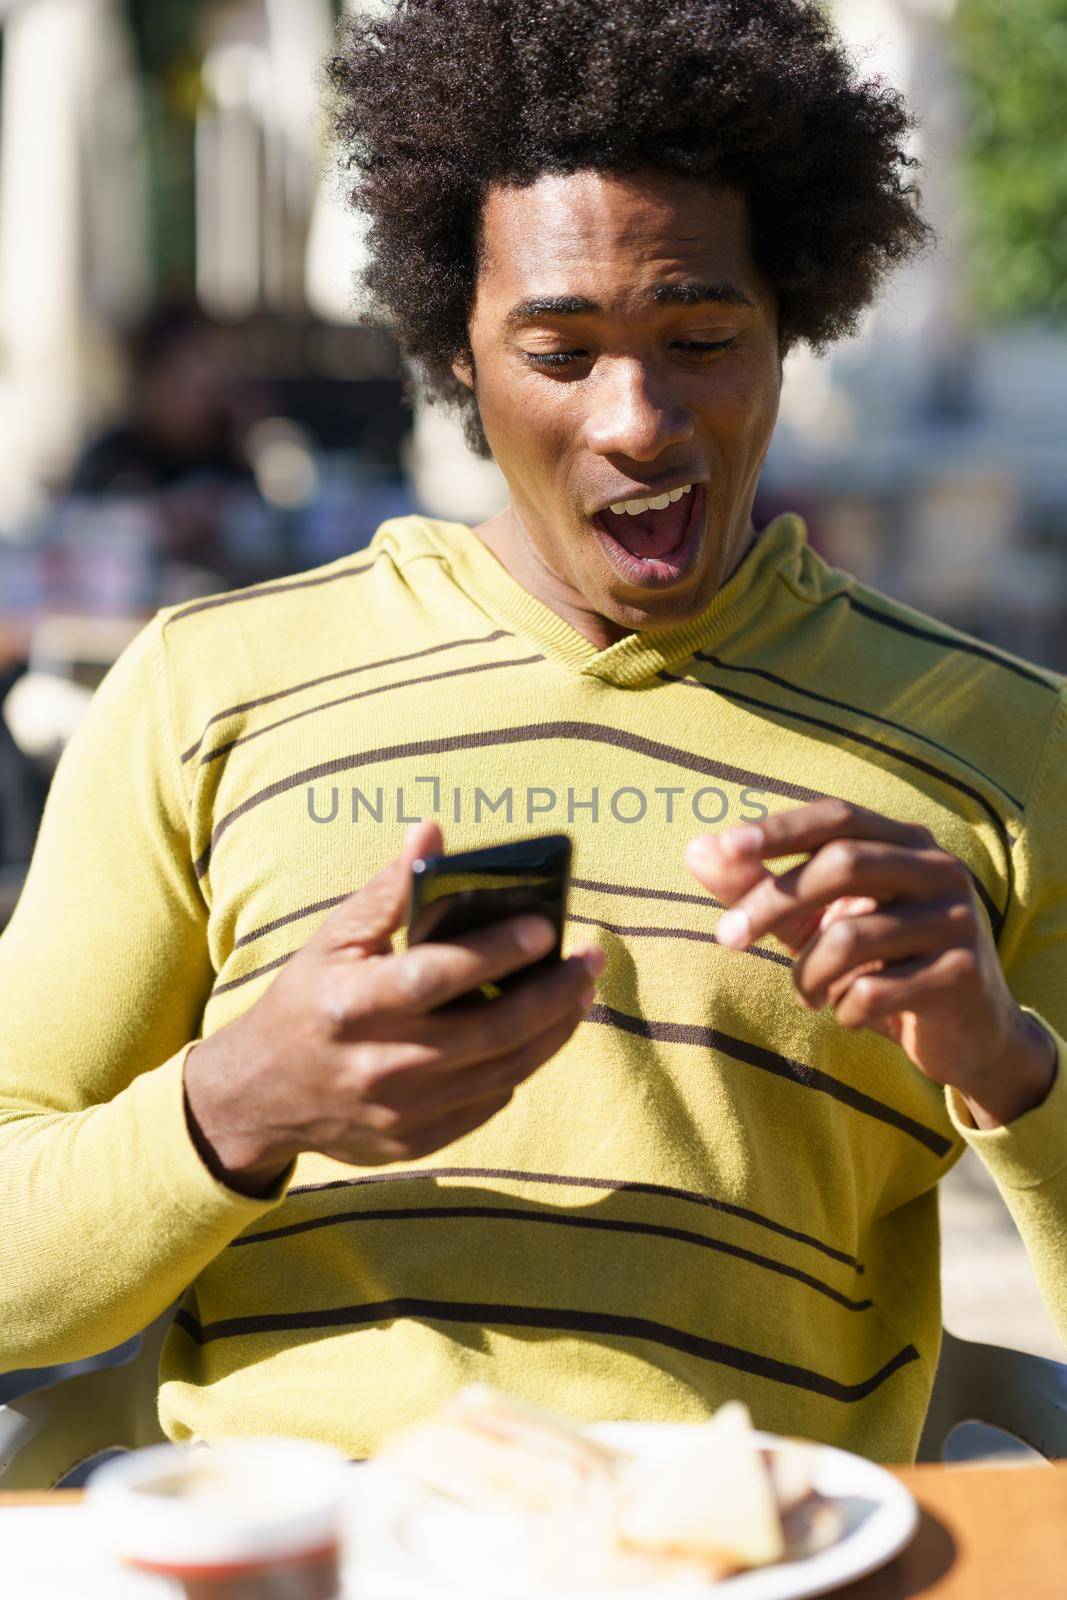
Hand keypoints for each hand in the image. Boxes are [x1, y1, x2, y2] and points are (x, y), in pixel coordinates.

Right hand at [184, 820, 602, 1194]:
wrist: (260, 1096)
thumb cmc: (307, 999)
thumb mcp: (333, 939)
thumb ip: (389, 890)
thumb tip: (433, 833)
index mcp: (350, 1006)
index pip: (436, 977)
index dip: (496, 953)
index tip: (547, 928)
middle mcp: (376, 1065)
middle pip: (490, 1032)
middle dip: (554, 993)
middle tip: (590, 960)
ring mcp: (398, 1113)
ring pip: (503, 1071)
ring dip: (554, 1030)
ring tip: (580, 992)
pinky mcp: (414, 1143)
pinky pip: (489, 1103)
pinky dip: (521, 1064)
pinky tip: (540, 1033)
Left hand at [685, 798, 1055, 1129]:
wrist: (966, 1035)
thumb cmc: (880, 965)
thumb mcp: (814, 924)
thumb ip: (758, 886)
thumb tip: (694, 850)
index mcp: (905, 842)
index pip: (838, 817)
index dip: (780, 828)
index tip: (724, 846)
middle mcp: (938, 869)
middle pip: (841, 865)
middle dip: (772, 901)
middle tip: (726, 938)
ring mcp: (956, 920)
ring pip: (852, 935)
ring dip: (808, 973)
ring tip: (808, 995)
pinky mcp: (962, 976)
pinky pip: (876, 990)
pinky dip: (845, 1009)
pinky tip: (850, 1014)